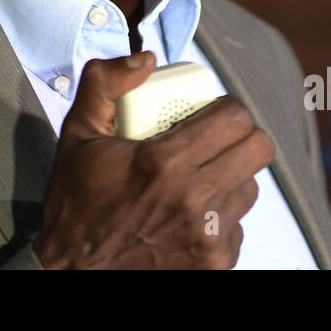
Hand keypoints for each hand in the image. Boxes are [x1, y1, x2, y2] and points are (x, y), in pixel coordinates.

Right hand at [32, 50, 273, 268]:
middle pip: (258, 149)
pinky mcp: (214, 264)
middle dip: (238, 135)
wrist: (72, 271)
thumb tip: (146, 59)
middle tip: (213, 137)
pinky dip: (221, 215)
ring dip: (229, 176)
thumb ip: (105, 83)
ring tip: (196, 176)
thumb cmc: (76, 201)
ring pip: (250, 187)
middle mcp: (193, 202)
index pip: (236, 118)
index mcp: (163, 164)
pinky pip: (238, 225)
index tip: (209, 111)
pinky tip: (189, 212)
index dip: (226, 107)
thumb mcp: (77, 133)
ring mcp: (208, 239)